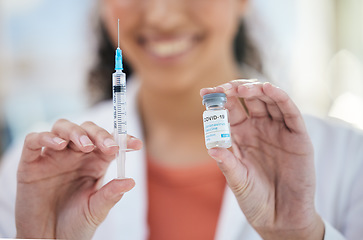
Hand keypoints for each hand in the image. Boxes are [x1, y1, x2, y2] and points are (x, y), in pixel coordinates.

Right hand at [16, 119, 141, 239]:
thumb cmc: (75, 225)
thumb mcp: (96, 210)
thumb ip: (110, 195)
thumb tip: (130, 182)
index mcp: (95, 163)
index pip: (110, 143)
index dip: (122, 139)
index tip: (136, 144)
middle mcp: (75, 155)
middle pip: (87, 130)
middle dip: (99, 134)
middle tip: (109, 147)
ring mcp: (53, 157)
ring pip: (62, 128)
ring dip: (75, 132)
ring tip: (86, 146)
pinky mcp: (31, 163)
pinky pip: (34, 141)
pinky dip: (46, 137)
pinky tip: (59, 145)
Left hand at [200, 80, 323, 239]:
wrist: (281, 217)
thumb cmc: (255, 198)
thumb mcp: (237, 180)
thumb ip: (227, 163)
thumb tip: (210, 148)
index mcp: (241, 135)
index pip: (229, 109)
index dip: (218, 99)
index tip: (204, 93)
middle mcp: (259, 128)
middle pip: (248, 100)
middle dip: (234, 90)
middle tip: (222, 89)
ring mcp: (278, 130)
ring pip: (268, 100)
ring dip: (255, 89)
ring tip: (240, 89)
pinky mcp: (298, 136)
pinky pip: (289, 111)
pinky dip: (280, 97)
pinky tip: (267, 88)